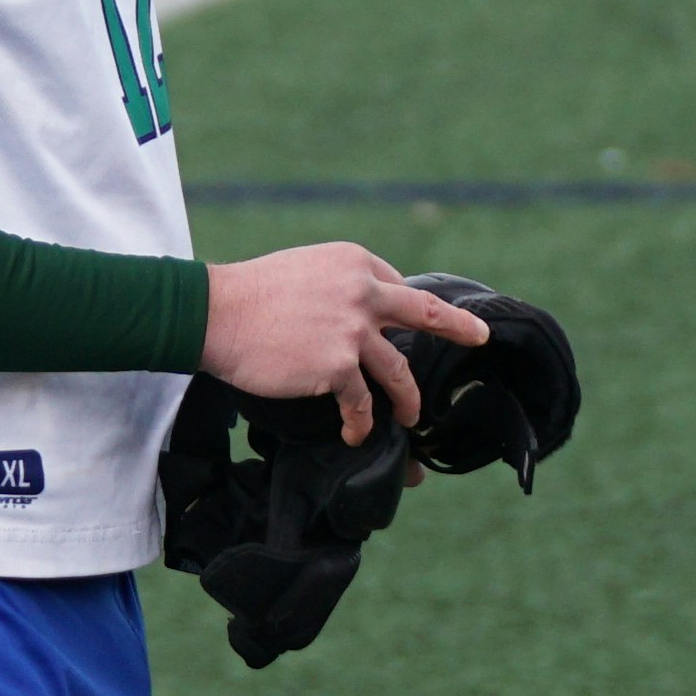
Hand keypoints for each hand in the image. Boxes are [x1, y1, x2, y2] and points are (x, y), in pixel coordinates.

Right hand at [200, 244, 486, 441]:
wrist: (216, 313)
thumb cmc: (250, 294)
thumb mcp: (304, 270)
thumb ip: (337, 286)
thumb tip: (354, 313)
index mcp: (355, 263)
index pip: (396, 287)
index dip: (403, 310)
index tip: (414, 322)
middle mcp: (363, 292)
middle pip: (425, 314)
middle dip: (459, 327)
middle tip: (478, 336)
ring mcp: (354, 330)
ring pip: (398, 370)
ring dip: (407, 399)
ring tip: (410, 418)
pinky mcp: (337, 366)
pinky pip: (361, 401)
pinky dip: (361, 422)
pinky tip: (355, 433)